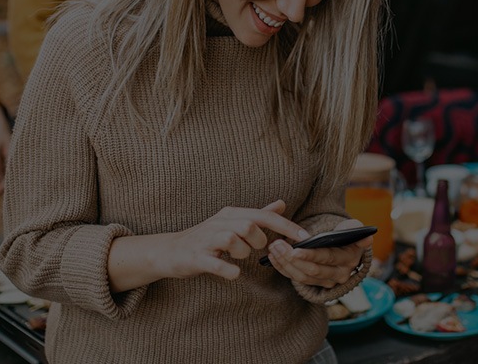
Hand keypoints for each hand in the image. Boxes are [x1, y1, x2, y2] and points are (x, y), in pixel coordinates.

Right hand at [161, 200, 308, 280]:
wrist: (171, 251)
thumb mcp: (233, 222)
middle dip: (258, 240)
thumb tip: (281, 203)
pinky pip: (216, 263)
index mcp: (231, 213)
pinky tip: (233, 273)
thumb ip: (258, 214)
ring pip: (233, 239)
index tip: (305, 238)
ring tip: (236, 257)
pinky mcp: (197, 256)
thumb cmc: (207, 238)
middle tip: (253, 249)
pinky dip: (228, 269)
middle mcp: (219, 222)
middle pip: (249, 225)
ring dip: (242, 253)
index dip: (286, 226)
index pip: (264, 216)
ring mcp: (207, 239)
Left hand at [264, 218, 372, 287]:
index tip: (295, 250)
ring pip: (303, 276)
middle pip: (313, 270)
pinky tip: (273, 257)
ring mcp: (328, 282)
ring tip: (273, 248)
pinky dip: (284, 268)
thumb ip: (356, 228)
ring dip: (285, 263)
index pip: (328, 258)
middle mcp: (340, 274)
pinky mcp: (316, 284)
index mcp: (349, 258)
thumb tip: (367, 236)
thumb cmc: (344, 233)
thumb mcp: (351, 228)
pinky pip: (297, 279)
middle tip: (277, 245)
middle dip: (293, 258)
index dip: (311, 255)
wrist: (342, 245)